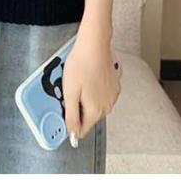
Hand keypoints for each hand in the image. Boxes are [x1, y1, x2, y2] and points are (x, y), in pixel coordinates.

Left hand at [62, 21, 121, 145]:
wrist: (94, 44)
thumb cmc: (81, 64)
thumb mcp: (69, 93)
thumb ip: (71, 117)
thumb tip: (73, 135)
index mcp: (96, 111)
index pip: (81, 130)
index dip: (70, 121)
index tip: (65, 108)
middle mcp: (108, 106)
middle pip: (87, 117)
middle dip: (78, 107)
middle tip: (71, 90)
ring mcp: (112, 95)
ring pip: (94, 105)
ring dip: (85, 97)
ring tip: (80, 80)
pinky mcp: (114, 85)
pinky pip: (101, 94)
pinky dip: (94, 89)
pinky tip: (88, 76)